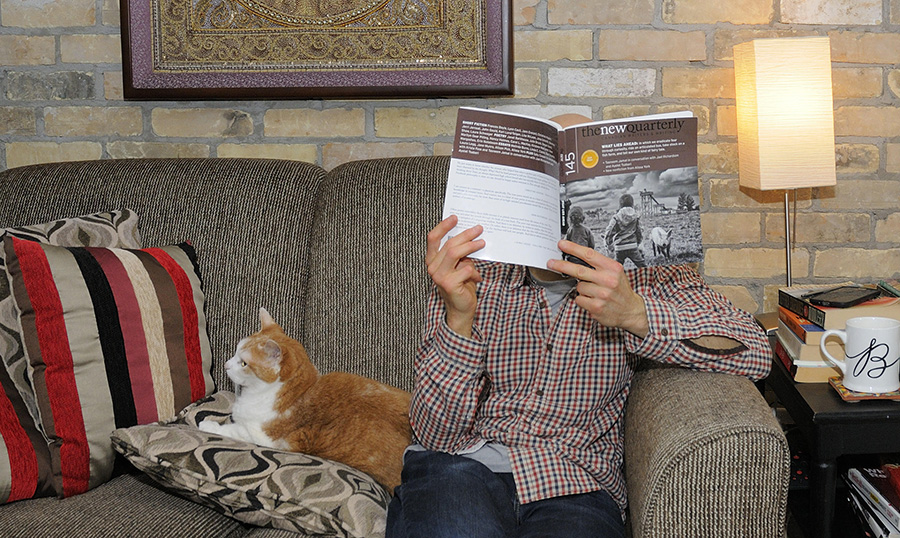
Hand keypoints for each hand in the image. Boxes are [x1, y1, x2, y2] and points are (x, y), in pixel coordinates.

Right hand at [425, 215, 484, 337]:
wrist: (461, 308)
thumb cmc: (461, 284)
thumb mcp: (459, 265)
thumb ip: (460, 252)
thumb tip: (472, 234)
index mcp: (432, 260)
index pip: (433, 238)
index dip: (443, 226)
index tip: (455, 217)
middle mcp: (432, 267)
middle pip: (449, 244)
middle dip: (466, 235)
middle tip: (479, 229)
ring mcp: (439, 276)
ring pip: (455, 253)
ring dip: (471, 246)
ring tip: (482, 243)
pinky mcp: (449, 284)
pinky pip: (465, 269)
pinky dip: (474, 271)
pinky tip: (477, 277)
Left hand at [546, 239, 649, 337]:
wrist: (631, 310)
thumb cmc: (620, 290)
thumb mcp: (615, 272)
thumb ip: (599, 265)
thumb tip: (576, 256)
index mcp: (612, 268)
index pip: (589, 254)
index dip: (573, 248)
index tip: (561, 244)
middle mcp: (608, 280)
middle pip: (578, 270)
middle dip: (561, 265)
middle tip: (551, 262)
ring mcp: (602, 294)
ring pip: (579, 286)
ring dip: (582, 289)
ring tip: (594, 292)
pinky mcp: (597, 307)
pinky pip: (579, 299)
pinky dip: (582, 300)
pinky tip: (593, 301)